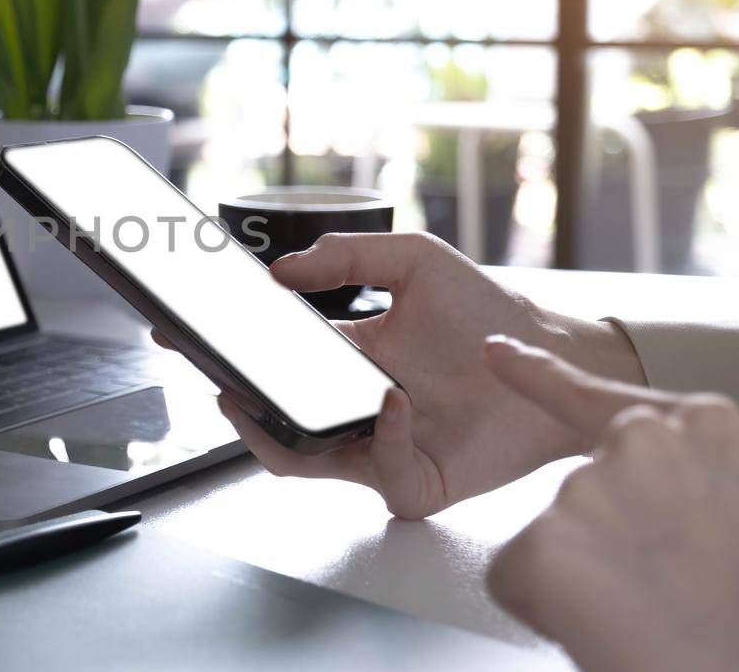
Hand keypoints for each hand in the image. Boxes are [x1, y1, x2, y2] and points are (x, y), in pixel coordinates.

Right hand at [162, 232, 645, 517]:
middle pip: (269, 420)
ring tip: (271, 402)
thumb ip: (349, 255)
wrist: (555, 356)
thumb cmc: (489, 313)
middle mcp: (351, 407)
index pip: (269, 362)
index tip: (183, 332)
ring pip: (300, 463)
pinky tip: (393, 403)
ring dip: (280, 436)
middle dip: (233, 404)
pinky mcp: (414, 483)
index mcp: (342, 358)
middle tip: (218, 379)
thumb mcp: (414, 260)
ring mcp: (378, 449)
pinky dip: (380, 439)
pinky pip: (377, 475)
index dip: (224, 352)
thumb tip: (282, 271)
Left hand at [484, 337, 738, 670]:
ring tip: (648, 618)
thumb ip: (727, 497)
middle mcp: (639, 442)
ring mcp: (586, 489)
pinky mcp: (540, 545)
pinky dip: (545, 610)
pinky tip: (601, 628)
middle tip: (659, 593)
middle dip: (603, 541)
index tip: (498, 354)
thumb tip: (714, 507)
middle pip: (583, 489)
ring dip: (582, 581)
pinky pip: (515, 577)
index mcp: (706, 427)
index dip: (541, 379)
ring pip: (552, 537)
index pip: (599, 395)